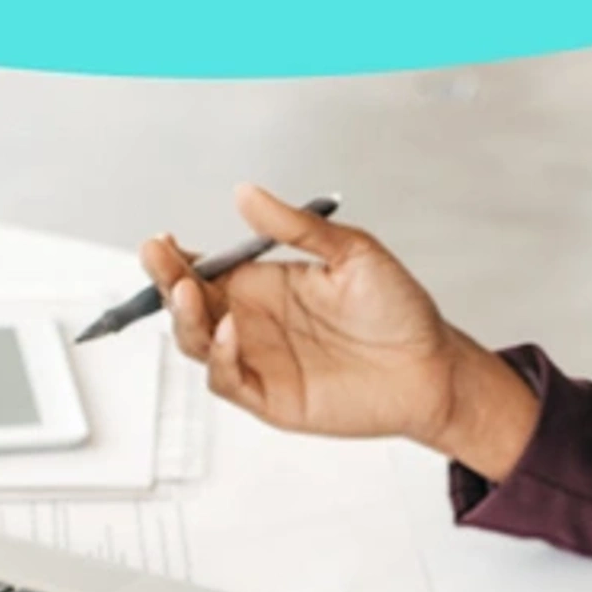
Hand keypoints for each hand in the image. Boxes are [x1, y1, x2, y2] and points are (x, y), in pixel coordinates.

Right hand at [143, 185, 533, 472]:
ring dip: (183, 318)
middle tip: (158, 257)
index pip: (204, 270)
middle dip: (165, 280)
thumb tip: (246, 193)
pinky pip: (228, 380)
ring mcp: (258, 361)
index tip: (162, 240)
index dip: (176, 258)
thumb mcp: (352, 252)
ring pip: (197, 342)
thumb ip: (297, 227)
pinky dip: (221, 357)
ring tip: (184, 291)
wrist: (432, 366)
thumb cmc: (398, 310)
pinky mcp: (270, 398)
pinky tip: (230, 330)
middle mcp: (253, 322)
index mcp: (264, 284)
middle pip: (188, 304)